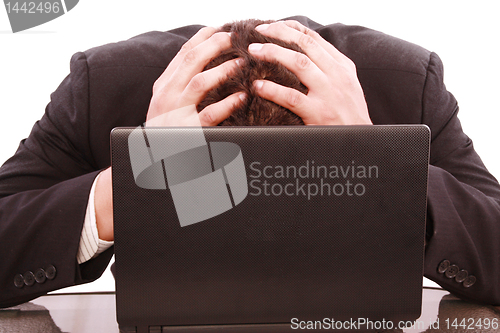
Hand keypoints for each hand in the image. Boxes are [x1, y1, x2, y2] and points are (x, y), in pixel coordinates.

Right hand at [146, 26, 245, 125]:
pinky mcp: (189, 132)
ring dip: (223, 70)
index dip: (203, 38)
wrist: (153, 161)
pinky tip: (242, 97)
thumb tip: (203, 60)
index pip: (183, 53)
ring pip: (200, 82)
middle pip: (192, 60)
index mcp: (164, 85)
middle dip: (215, 44)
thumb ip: (181, 83)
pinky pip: (210, 114)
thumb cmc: (166, 130)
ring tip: (242, 63)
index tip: (220, 28)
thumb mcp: (166, 103)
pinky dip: (228, 104)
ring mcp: (176, 113)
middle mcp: (167, 95)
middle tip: (235, 38)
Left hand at [248, 20, 371, 125]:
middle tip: (258, 33)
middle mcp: (337, 76)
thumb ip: (329, 69)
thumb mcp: (346, 86)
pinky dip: (272, 90)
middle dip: (278, 35)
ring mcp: (328, 94)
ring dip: (272, 54)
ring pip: (298, 64)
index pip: (314, 39)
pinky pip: (291, 97)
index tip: (272, 26)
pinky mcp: (318, 114)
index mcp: (343, 67)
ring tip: (253, 52)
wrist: (361, 143)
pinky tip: (257, 86)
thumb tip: (302, 54)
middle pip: (304, 46)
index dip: (290, 28)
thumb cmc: (349, 116)